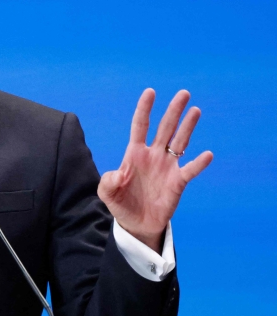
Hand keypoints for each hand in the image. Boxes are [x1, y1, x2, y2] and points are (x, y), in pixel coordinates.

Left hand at [98, 89, 212, 251]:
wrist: (136, 224)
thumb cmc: (121, 204)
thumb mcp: (107, 193)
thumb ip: (108, 182)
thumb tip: (119, 173)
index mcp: (134, 154)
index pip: (140, 126)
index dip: (145, 109)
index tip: (150, 92)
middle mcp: (153, 155)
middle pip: (165, 128)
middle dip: (173, 111)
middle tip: (183, 93)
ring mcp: (167, 167)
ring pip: (180, 141)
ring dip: (188, 126)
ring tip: (195, 110)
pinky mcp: (178, 182)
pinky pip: (190, 170)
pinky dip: (199, 163)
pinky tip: (206, 155)